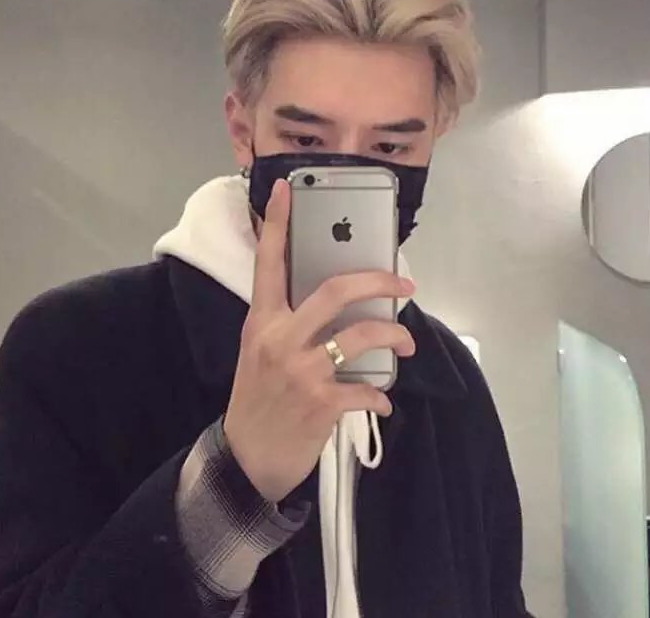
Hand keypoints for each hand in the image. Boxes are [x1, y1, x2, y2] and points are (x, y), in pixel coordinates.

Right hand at [223, 178, 415, 502]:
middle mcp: (278, 339)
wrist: (244, 458)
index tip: (286, 191)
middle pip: (335, 290)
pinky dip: (381, 394)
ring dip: (394, 335)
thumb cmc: (256, 400)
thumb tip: (337, 308)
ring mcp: (300, 370)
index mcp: (261, 322)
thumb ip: (288, 327)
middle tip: (403, 285)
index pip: (267, 265)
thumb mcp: (260, 354)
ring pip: (360, 335)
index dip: (278, 225)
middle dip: (378, 281)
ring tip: (405, 342)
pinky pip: (365, 388)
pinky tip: (382, 400)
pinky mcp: (320, 403)